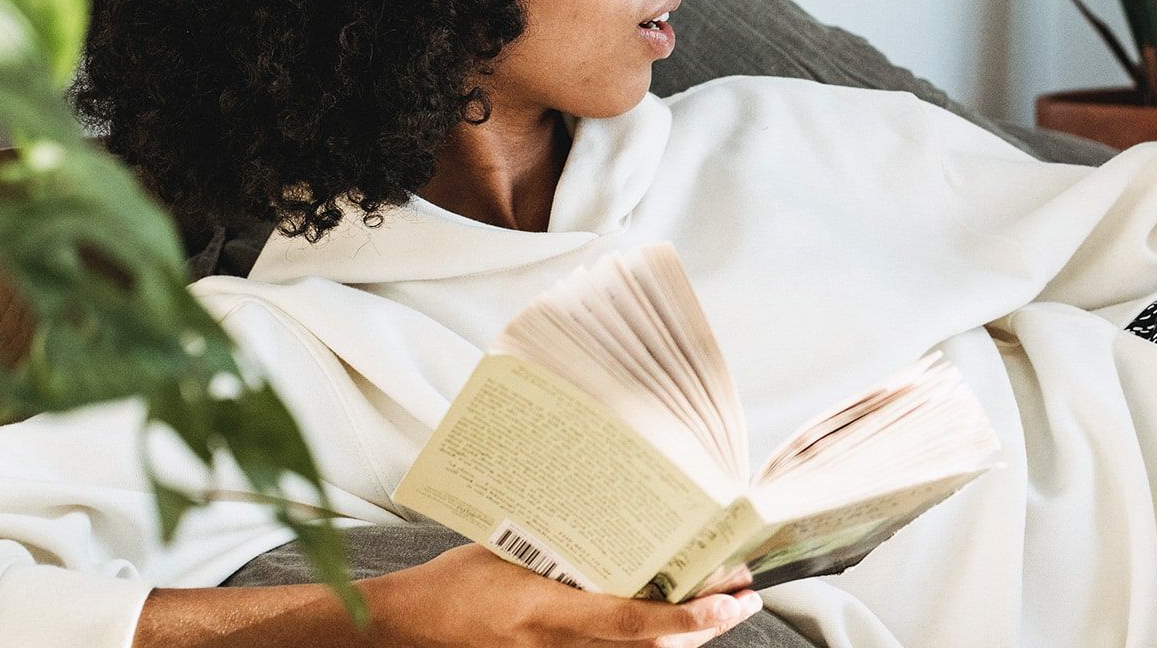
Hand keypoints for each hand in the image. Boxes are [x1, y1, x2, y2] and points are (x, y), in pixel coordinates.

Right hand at [371, 544, 762, 647]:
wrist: (411, 625)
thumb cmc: (454, 581)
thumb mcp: (509, 551)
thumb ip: (563, 550)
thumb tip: (617, 521)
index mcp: (546, 615)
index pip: (631, 624)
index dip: (686, 619)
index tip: (729, 602)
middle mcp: (559, 646)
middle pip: (650, 646)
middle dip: (704, 624)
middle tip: (745, 595)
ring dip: (685, 630)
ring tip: (724, 601)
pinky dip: (652, 635)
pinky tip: (674, 613)